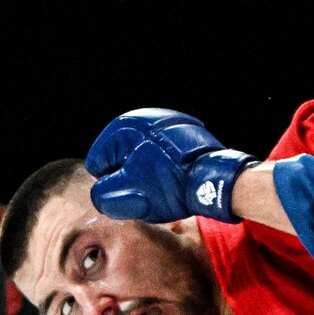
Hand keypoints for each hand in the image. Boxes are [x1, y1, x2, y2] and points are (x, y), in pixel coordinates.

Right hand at [86, 109, 257, 223]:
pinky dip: (163, 170)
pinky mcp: (183, 135)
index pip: (98, 163)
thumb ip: (104, 195)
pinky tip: (174, 182)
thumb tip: (101, 195)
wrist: (215, 178)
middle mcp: (142, 119)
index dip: (110, 184)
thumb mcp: (128, 193)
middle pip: (120, 160)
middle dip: (128, 179)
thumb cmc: (169, 183)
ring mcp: (165, 125)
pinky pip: (161, 157)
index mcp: (123, 127)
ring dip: (146, 177)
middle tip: (147, 193)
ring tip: (162, 189)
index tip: (131, 191)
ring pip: (141, 160)